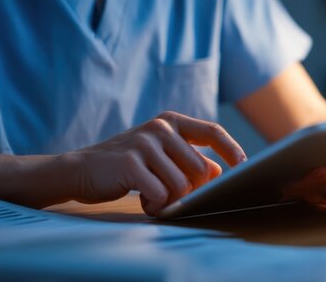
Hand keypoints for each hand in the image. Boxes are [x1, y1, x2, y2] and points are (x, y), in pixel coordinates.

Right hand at [55, 111, 245, 215]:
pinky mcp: (130, 162)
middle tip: (169, 194)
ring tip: (151, 195)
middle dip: (190, 191)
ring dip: (170, 199)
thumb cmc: (128, 165)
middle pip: (201, 169)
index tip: (245, 166)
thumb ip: (189, 159)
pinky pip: (161, 194)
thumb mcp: (160, 154)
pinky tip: (143, 200)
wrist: (80, 170)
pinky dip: (155, 204)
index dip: (232, 149)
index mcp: (171, 121)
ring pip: (182, 185)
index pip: (213, 131)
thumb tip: (221, 174)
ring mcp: (144, 143)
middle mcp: (160, 128)